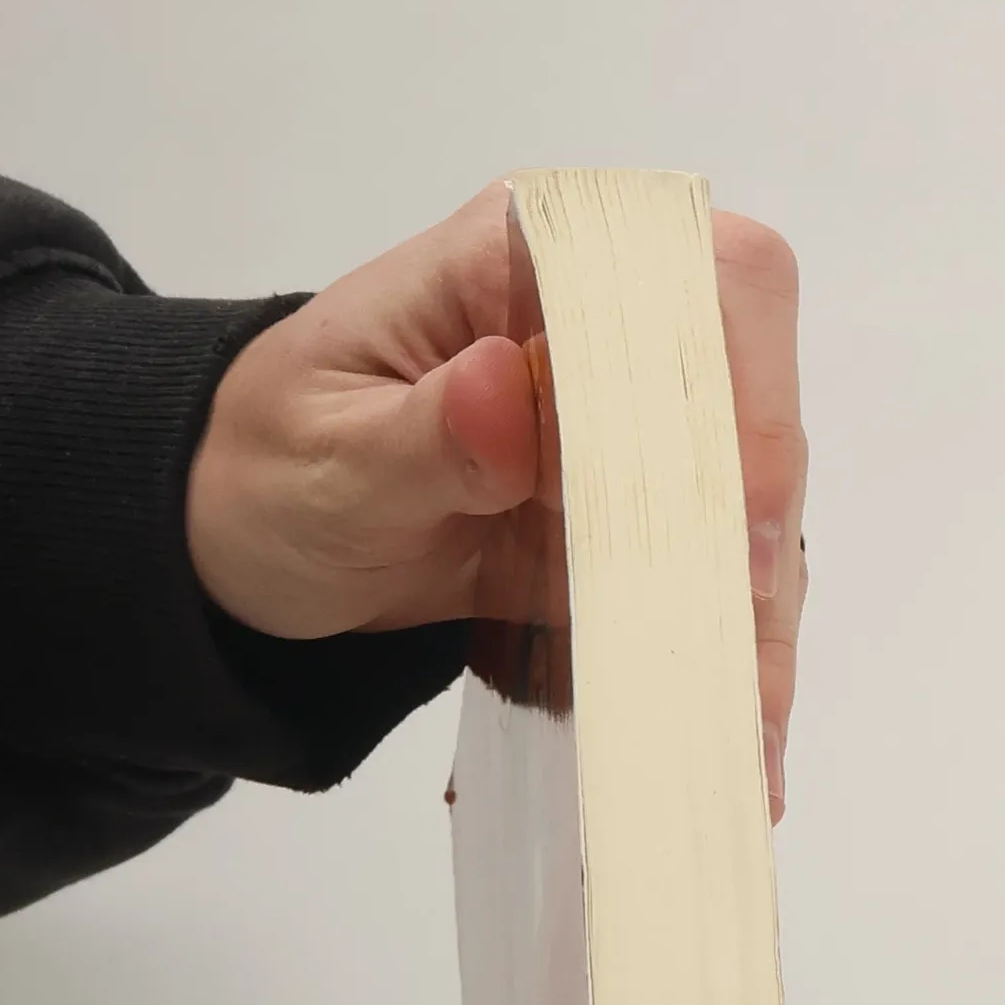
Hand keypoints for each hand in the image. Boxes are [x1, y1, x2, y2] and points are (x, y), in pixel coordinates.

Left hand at [185, 180, 807, 819]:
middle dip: (763, 544)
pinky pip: (696, 579)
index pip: (693, 281)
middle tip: (751, 674)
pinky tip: (728, 739)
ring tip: (749, 742)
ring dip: (754, 624)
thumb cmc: (266, 465)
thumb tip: (510, 388)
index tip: (739, 523)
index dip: (743, 393)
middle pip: (747, 405)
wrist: (240, 527)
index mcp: (528, 261)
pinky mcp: (623, 518)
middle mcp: (602, 330)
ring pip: (741, 508)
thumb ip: (424, 433)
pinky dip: (715, 657)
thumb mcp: (325, 456)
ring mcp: (623, 428)